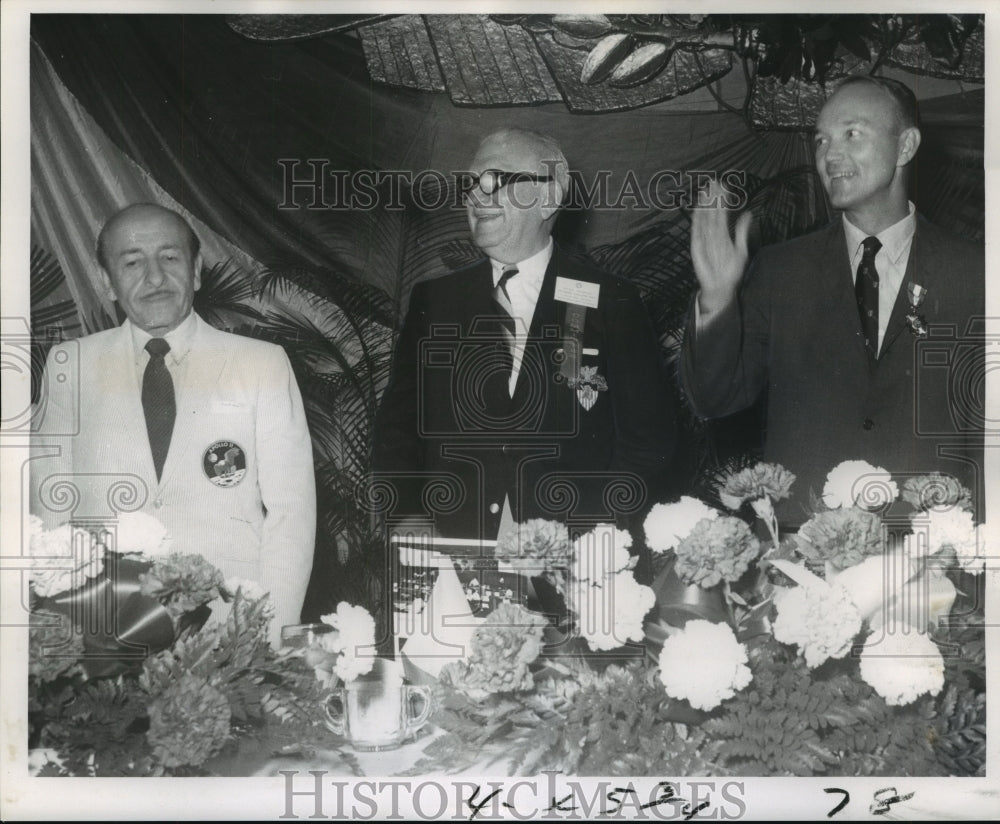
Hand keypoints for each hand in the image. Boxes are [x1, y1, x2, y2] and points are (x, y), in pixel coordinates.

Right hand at [690, 180, 751, 315]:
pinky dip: (697, 220)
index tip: (724, 186)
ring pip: (705, 219)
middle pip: (712, 213)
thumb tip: (748, 214)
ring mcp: (704, 240)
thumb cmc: (730, 272)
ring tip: (706, 190)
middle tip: (713, 181)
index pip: (722, 214)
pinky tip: (698, 209)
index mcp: (723, 235)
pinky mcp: (697, 247)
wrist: (721, 287)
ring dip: (705, 205)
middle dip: (713, 198)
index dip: (723, 200)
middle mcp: (713, 235)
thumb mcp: (741, 249)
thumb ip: (742, 232)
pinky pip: (697, 231)